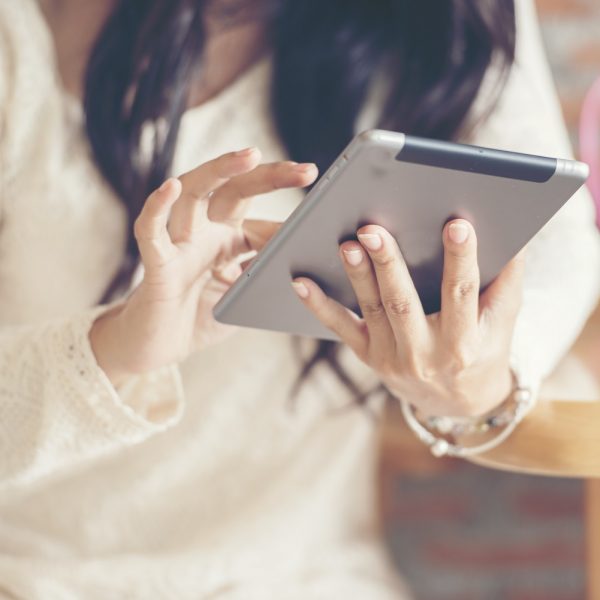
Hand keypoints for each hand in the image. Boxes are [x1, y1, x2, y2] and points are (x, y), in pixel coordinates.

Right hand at [91, 148, 317, 384]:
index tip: (315, 181)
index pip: (256, 205)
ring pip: (193, 193)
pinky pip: (151, 232)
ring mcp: (179, 243)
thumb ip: (270, 269)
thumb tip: (307, 251)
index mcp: (227, 236)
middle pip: (232, 188)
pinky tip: (171, 187)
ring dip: (219, 172)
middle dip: (267, 175)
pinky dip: (157, 208)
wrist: (161, 347)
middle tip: (305, 171)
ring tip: (249, 157)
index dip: (284, 195)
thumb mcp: (247, 290)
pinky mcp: (157, 264)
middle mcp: (204, 231)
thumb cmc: (202, 317)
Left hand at [292, 220, 525, 417]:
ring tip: (347, 244)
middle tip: (373, 229)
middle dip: (388, 265)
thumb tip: (512, 235)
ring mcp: (392, 357)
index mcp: (463, 343)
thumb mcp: (504, 322)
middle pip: (403, 303)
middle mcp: (424, 353)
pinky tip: (301, 282)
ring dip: (356, 277)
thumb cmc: (484, 350)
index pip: (462, 294)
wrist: (458, 402)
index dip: (460, 259)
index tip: (456, 224)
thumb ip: (507, 281)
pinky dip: (320, 306)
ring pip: (371, 310)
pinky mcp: (369, 356)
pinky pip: (342, 329)